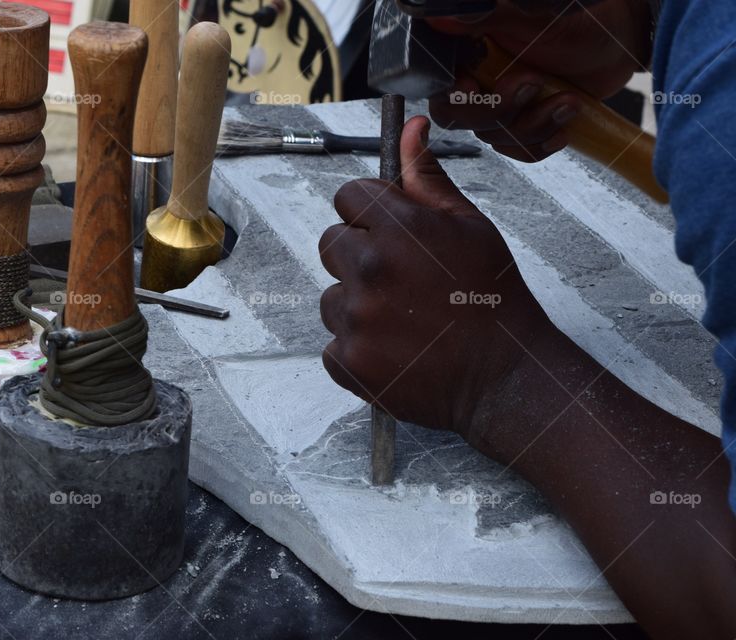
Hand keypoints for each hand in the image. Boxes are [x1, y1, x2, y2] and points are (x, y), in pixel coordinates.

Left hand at [318, 116, 553, 441]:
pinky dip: (357, 348)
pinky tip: (395, 348)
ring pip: (331, 296)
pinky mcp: (348, 360)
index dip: (369, 212)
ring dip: (357, 305)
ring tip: (403, 319)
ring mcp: (355, 317)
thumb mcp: (471, 227)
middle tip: (401, 280)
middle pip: (331, 243)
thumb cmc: (493, 299)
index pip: (348, 196)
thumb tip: (412, 129)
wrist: (505, 377)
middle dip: (359, 255)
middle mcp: (369, 268)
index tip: (389, 231)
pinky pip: (334, 343)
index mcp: (398, 228)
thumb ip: (428, 180)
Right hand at [426, 0, 651, 161]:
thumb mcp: (532, 17)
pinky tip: (562, 125)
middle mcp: (473, 73)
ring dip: (532, 125)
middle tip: (533, 85)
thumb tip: (439, 16)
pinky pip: (512, 149)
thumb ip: (485, 15)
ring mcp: (494, 99)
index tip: (473, 89)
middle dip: (500, 111)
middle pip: (456, 114)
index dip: (450, 92)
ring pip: (490, 135)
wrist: (619, 47)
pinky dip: (538, 143)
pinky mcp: (517, 120)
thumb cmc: (583, 22)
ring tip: (567, 102)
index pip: (435, 78)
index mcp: (466, 44)